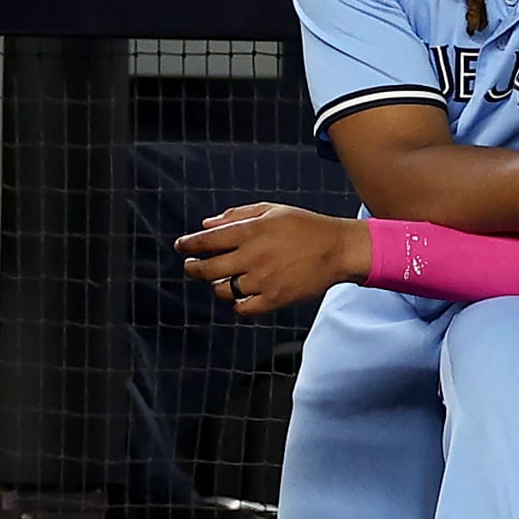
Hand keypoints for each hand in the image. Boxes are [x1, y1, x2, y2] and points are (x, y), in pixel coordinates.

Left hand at [174, 202, 370, 315]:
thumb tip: (205, 225)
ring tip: (222, 279)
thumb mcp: (272, 210)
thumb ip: (237, 216)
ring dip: (217, 285)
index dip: (188, 245)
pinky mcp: (274, 299)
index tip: (181, 247)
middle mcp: (254, 256)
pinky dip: (237, 302)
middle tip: (191, 266)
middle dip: (193, 268)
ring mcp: (263, 280)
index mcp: (251, 231)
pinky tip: (240, 294)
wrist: (337, 249)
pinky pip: (242, 308)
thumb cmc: (304, 226)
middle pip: (207, 269)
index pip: (207, 241)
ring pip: (223, 290)